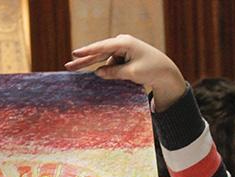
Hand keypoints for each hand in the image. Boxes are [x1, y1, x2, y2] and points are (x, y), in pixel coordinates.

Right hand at [65, 34, 186, 110]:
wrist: (165, 71)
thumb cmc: (151, 70)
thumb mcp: (132, 73)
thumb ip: (114, 72)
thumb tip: (98, 73)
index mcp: (124, 43)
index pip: (101, 48)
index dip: (87, 52)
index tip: (74, 54)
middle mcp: (121, 42)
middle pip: (99, 53)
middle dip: (84, 61)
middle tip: (68, 67)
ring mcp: (122, 48)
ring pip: (106, 61)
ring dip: (107, 71)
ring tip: (128, 75)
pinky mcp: (123, 55)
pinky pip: (113, 64)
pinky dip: (114, 71)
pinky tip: (126, 76)